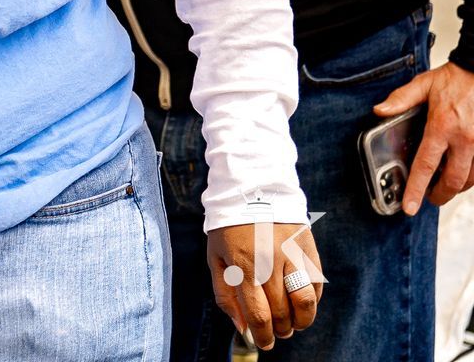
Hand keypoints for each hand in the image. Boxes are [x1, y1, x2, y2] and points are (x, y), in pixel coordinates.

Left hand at [207, 216, 322, 348]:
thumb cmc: (229, 227)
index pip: (259, 313)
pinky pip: (317, 285)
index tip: (264, 344)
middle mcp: (271, 262)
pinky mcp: (309, 250)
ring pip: (306, 302)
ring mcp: (293, 255)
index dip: (263, 335)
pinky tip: (301, 303)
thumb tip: (241, 327)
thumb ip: (225, 294)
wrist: (254, 190)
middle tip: (277, 334)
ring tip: (293, 324)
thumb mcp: (215, 257)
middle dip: (280, 330)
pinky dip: (312, 301)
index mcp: (244, 264)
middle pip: (282, 312)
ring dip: (301, 321)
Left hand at [375, 60, 473, 212]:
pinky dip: (471, 177)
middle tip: (429, 200)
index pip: (426, 165)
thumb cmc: (454, 79)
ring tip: (444, 188)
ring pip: (471, 179)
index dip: (416, 189)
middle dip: (439, 195)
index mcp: (442, 126)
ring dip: (457, 188)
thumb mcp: (423, 85)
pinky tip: (461, 175)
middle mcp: (464, 139)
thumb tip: (379, 111)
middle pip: (452, 180)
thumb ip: (400, 99)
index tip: (409, 206)